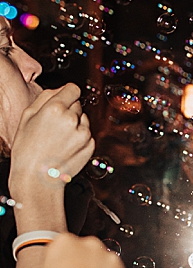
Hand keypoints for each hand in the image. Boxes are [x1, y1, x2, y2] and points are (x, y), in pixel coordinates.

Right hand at [9, 84, 93, 203]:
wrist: (37, 178)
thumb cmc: (27, 149)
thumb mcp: (27, 117)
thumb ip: (45, 98)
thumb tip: (59, 89)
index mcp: (55, 109)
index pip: (72, 89)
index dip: (66, 93)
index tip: (63, 99)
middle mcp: (72, 120)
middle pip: (77, 104)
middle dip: (68, 110)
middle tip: (52, 125)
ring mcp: (84, 133)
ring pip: (83, 119)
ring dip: (74, 124)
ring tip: (58, 138)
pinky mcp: (91, 145)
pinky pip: (87, 134)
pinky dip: (79, 138)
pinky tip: (65, 147)